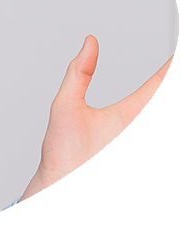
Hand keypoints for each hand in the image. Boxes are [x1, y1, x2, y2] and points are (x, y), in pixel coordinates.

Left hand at [17, 35, 179, 228]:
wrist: (60, 187)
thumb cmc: (61, 151)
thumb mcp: (67, 103)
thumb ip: (80, 71)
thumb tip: (90, 40)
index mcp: (130, 110)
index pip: (162, 83)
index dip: (175, 66)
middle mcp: (147, 127)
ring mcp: (154, 147)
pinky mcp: (155, 166)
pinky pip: (176, 147)